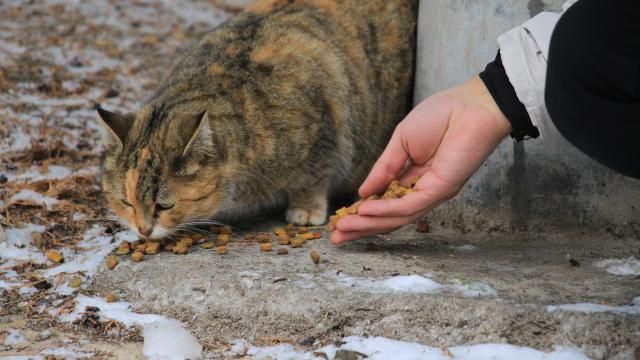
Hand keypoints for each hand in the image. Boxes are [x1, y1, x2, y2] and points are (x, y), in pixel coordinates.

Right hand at [331, 76, 511, 243]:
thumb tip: (363, 192)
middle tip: (336, 238)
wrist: (472, 104)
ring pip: (397, 218)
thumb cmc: (442, 116)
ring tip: (343, 229)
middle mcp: (423, 192)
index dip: (362, 214)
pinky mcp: (441, 190)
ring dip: (368, 224)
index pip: (385, 204)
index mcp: (414, 180)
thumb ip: (383, 169)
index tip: (340, 221)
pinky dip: (385, 210)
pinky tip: (364, 211)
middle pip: (389, 218)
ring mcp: (433, 193)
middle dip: (361, 229)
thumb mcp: (400, 141)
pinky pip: (408, 206)